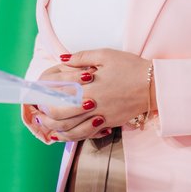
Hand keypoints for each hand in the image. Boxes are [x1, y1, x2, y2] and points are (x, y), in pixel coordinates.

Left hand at [29, 49, 152, 141]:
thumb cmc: (130, 67)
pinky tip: (66, 134)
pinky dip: (74, 136)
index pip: (59, 98)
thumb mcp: (106, 55)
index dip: (45, 99)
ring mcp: (101, 117)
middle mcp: (93, 105)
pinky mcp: (109, 123)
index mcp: (89, 88)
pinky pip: (87, 134)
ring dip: (57, 131)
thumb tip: (62, 58)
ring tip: (47, 127)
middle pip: (62, 118)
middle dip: (46, 118)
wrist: (154, 85)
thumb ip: (81, 57)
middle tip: (38, 114)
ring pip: (73, 131)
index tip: (36, 96)